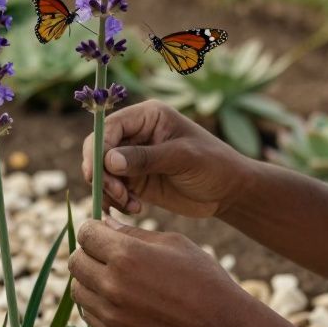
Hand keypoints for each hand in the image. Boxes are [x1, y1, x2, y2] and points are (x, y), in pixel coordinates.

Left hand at [69, 216, 263, 326]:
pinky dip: (97, 305)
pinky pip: (89, 315)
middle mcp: (112, 285)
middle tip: (107, 254)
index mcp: (126, 255)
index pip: (85, 234)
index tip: (102, 232)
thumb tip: (105, 224)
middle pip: (75, 262)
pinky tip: (120, 300)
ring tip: (114, 278)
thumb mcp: (173, 243)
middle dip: (88, 253)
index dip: (93, 229)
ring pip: (77, 290)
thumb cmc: (202, 278)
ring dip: (90, 280)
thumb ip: (133, 233)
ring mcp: (111, 315)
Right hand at [81, 100, 248, 217]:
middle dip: (102, 175)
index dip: (98, 150)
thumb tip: (109, 161)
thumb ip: (146, 158)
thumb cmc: (214, 165)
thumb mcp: (183, 158)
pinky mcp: (134, 180)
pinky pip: (112, 190)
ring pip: (102, 173)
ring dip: (109, 192)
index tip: (101, 175)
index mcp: (146, 116)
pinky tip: (134, 209)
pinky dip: (116, 201)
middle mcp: (135, 134)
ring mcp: (132, 158)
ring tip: (132, 206)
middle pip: (98, 150)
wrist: (229, 191)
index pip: (108, 128)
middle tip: (119, 195)